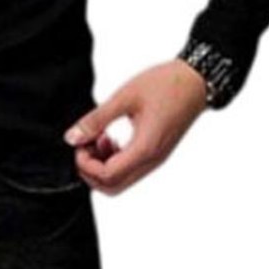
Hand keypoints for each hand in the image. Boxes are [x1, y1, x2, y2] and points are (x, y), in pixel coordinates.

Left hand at [63, 59, 208, 194]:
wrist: (195, 82)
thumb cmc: (165, 85)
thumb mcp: (124, 97)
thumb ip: (97, 119)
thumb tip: (73, 137)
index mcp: (144, 149)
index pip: (107, 176)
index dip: (86, 164)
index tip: (80, 142)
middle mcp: (151, 161)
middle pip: (113, 186)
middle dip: (91, 170)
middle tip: (84, 143)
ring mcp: (155, 159)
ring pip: (121, 180)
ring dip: (102, 165)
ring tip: (97, 137)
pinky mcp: (157, 153)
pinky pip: (131, 169)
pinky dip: (115, 160)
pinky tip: (111, 137)